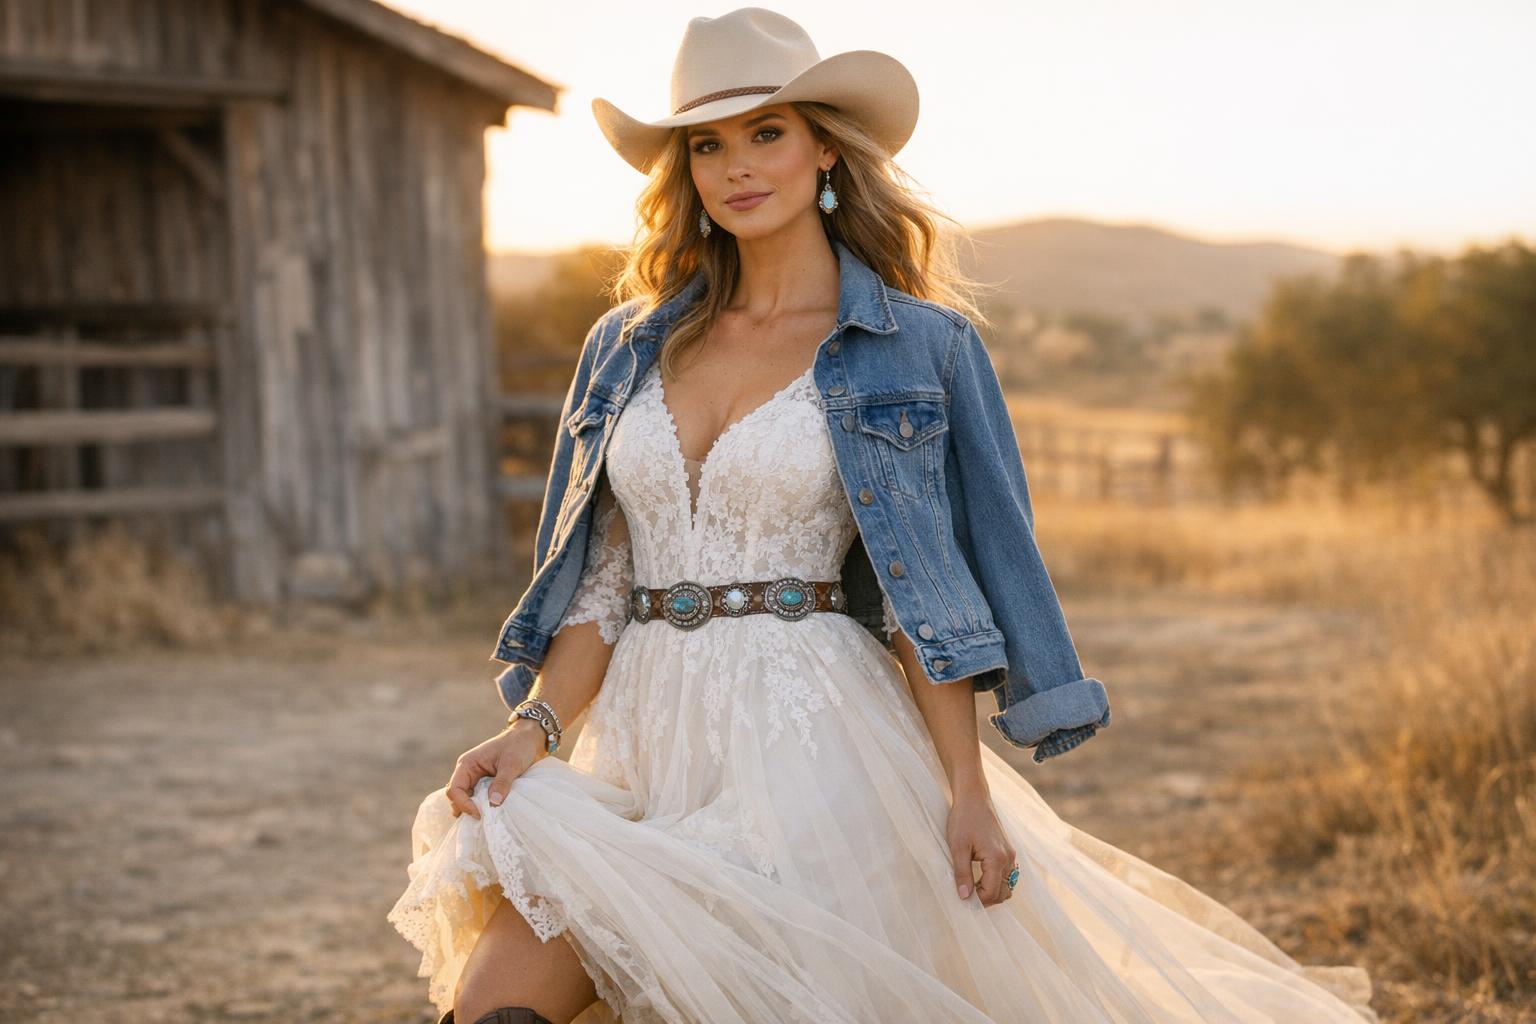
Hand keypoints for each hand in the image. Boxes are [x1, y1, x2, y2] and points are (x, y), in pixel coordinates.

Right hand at [444, 719, 549, 818]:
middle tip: (482, 820)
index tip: (479, 814)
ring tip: (487, 819)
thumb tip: (493, 804)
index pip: (455, 789)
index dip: (464, 804)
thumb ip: (502, 783)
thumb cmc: (518, 746)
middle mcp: (467, 772)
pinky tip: (492, 814)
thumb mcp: (512, 764)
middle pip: (457, 797)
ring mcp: (475, 779)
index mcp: (467, 764)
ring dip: (474, 809)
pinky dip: (482, 807)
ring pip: (466, 800)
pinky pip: (477, 799)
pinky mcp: (484, 784)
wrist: (529, 738)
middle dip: (466, 809)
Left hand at [947, 784, 1016, 906]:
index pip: (991, 893)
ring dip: (992, 891)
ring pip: (1007, 885)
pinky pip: (1008, 875)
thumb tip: (964, 898)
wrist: (973, 797)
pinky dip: (997, 882)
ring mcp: (1011, 854)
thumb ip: (962, 873)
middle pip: (1003, 893)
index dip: (977, 901)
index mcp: (997, 858)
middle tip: (967, 895)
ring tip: (972, 886)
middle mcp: (1008, 858)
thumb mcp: (958, 847)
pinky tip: (980, 877)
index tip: (962, 899)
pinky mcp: (1008, 850)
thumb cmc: (963, 819)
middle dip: (986, 899)